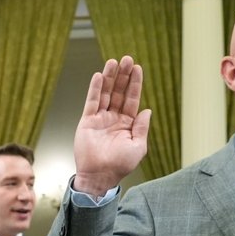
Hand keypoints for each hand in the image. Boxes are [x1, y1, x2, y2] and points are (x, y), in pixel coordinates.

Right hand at [72, 57, 151, 197]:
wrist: (99, 176)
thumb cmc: (119, 165)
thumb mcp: (138, 147)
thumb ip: (142, 128)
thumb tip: (147, 110)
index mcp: (127, 124)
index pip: (132, 99)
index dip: (135, 84)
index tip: (137, 68)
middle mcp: (113, 118)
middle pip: (119, 92)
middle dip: (123, 76)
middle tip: (127, 59)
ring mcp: (100, 119)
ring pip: (106, 93)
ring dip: (110, 77)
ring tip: (114, 62)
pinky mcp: (87, 121)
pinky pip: (92, 102)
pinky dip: (95, 89)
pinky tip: (99, 76)